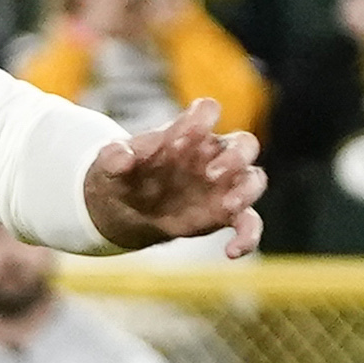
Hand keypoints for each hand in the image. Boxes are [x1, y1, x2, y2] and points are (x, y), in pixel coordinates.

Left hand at [82, 97, 264, 255]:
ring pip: (254, 179)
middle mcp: (212, 155)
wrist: (125, 208)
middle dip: (235, 157)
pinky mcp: (224, 214)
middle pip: (245, 142)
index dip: (200, 120)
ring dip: (247, 191)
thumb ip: (115, 155)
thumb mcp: (109, 163)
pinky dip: (248, 237)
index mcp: (187, 132)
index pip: (207, 110)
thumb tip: (123, 157)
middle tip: (211, 174)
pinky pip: (249, 222)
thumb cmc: (124, 174)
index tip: (177, 141)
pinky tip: (231, 252)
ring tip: (227, 206)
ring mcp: (222, 185)